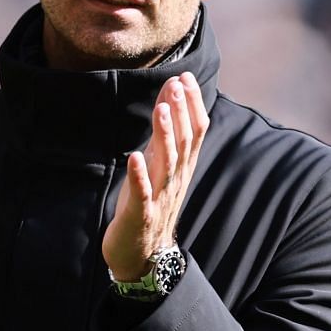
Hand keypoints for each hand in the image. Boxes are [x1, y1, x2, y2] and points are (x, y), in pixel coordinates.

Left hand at [103, 72, 207, 281]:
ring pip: (167, 163)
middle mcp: (176, 179)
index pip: (196, 131)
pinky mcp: (141, 214)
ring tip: (161, 109)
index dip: (192, 104)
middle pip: (185, 142)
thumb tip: (170, 94)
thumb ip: (164, 132)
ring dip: (164, 135)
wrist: (142, 254)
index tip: (186, 76)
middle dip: (181, 112)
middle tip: (177, 84)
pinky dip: (139, 175)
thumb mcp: (158, 164)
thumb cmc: (149, 203)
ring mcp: (160, 197)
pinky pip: (143, 193)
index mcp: (182, 167)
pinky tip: (134, 156)